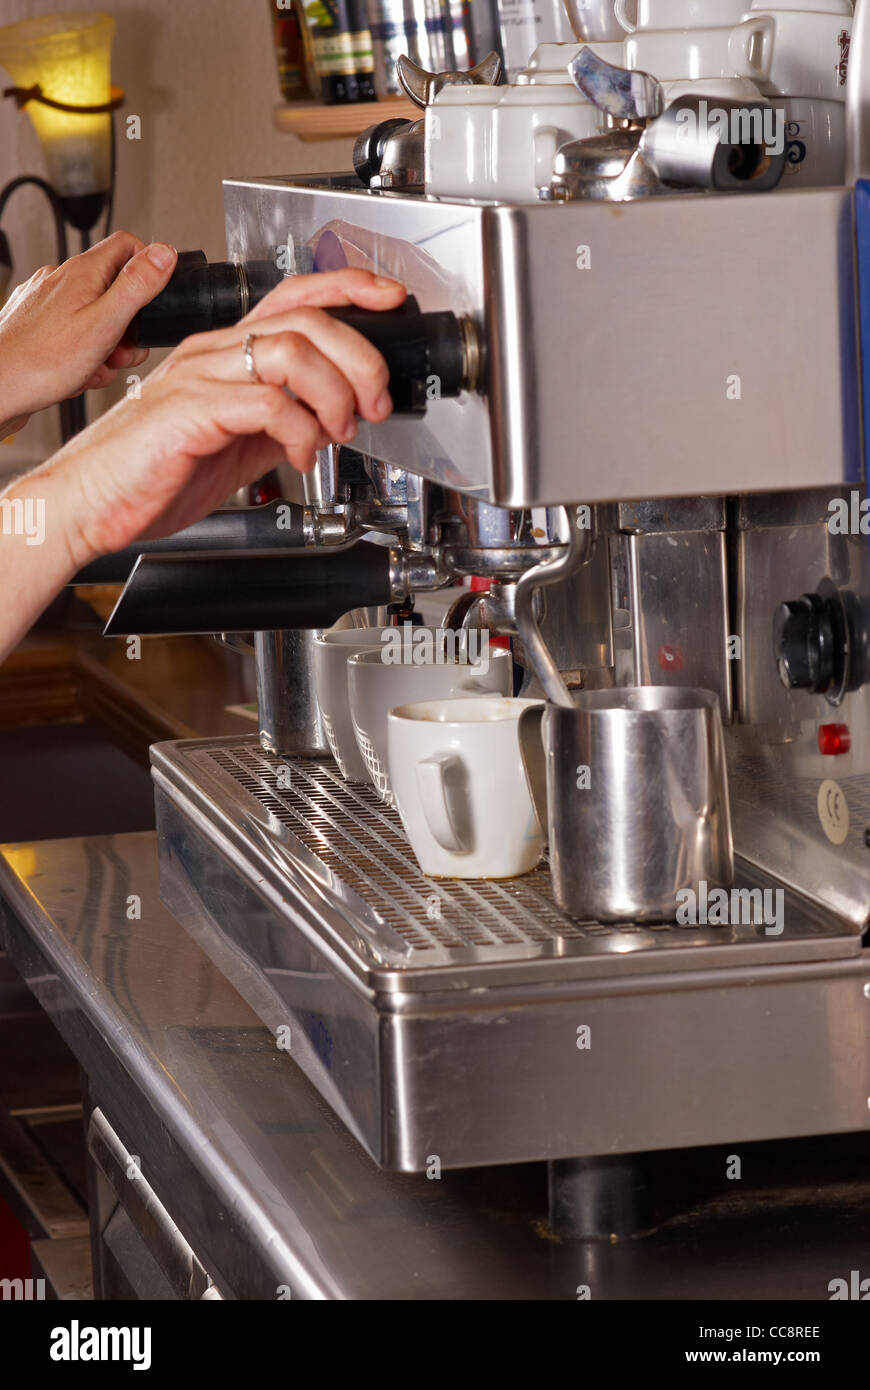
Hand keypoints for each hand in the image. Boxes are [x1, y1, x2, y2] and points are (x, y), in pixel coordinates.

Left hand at [0, 231, 177, 433]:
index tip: (154, 298)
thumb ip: (137, 286)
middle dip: (128, 324)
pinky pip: (75, 335)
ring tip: (96, 366)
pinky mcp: (39, 326)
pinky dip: (84, 355)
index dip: (148, 268)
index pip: (127, 245)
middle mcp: (62, 280)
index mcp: (82, 273)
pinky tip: (79, 373)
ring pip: (96, 317)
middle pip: (114, 289)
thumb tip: (163, 254)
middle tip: (123, 350)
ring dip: (107, 346)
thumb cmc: (40, 362)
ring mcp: (48, 303)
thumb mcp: (105, 323)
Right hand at [50, 267, 406, 566]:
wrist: (91, 503)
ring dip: (334, 393)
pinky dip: (301, 431)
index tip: (389, 301)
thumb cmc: (150, 474)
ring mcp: (199, 376)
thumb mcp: (236, 446)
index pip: (294, 296)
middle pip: (306, 319)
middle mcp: (213, 353)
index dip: (349, 288)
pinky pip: (266, 403)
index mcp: (226, 353)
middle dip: (360, 357)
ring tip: (338, 430)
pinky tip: (301, 455)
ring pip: (291, 351)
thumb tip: (332, 423)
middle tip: (374, 402)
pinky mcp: (189, 410)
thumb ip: (282, 426)